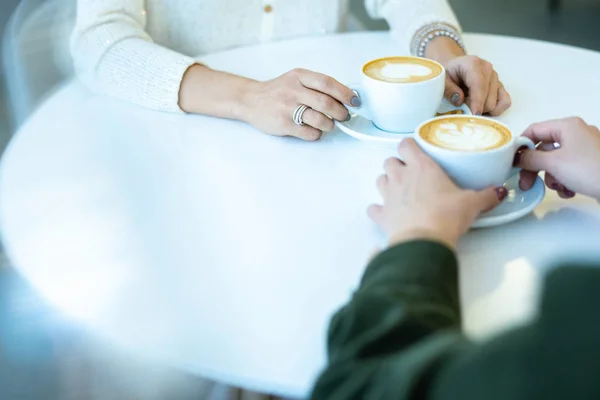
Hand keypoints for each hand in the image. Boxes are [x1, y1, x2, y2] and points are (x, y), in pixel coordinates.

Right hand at [241, 69, 356, 140]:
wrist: (250, 100)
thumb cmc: (278, 91)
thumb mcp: (295, 79)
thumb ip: (316, 85)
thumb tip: (344, 96)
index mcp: (299, 76)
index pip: (328, 83)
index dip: (345, 93)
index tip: (355, 101)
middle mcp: (293, 90)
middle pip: (326, 103)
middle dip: (341, 112)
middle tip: (344, 116)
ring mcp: (287, 108)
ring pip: (319, 119)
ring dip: (330, 124)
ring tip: (329, 124)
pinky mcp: (283, 124)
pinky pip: (308, 132)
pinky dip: (317, 133)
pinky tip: (315, 130)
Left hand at [368, 139, 506, 248]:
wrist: (423, 240)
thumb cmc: (445, 216)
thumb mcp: (472, 204)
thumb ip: (486, 196)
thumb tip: (500, 192)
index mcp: (421, 167)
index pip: (406, 144)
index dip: (409, 145)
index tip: (416, 149)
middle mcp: (401, 177)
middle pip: (390, 161)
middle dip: (397, 164)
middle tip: (411, 172)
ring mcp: (388, 195)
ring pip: (380, 179)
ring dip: (387, 182)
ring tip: (399, 189)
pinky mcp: (381, 215)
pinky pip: (373, 208)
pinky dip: (378, 209)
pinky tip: (387, 213)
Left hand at [443, 55, 511, 115]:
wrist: (454, 67)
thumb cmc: (448, 73)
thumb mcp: (441, 79)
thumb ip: (448, 89)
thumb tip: (459, 100)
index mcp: (473, 64)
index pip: (479, 86)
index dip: (477, 103)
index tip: (473, 115)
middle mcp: (488, 70)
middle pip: (488, 99)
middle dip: (475, 108)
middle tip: (462, 107)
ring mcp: (496, 78)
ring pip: (496, 103)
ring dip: (482, 109)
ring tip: (469, 104)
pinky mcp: (500, 86)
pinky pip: (505, 102)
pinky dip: (495, 109)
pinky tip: (482, 107)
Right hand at [517, 117, 599, 199]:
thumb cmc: (590, 170)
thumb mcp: (553, 163)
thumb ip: (530, 158)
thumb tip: (518, 158)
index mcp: (567, 126)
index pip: (534, 130)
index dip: (520, 146)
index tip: (511, 161)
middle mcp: (576, 134)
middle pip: (543, 149)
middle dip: (534, 168)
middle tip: (526, 183)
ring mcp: (584, 149)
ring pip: (554, 162)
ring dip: (551, 177)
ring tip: (558, 187)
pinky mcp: (590, 165)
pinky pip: (567, 170)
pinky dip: (564, 181)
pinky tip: (569, 190)